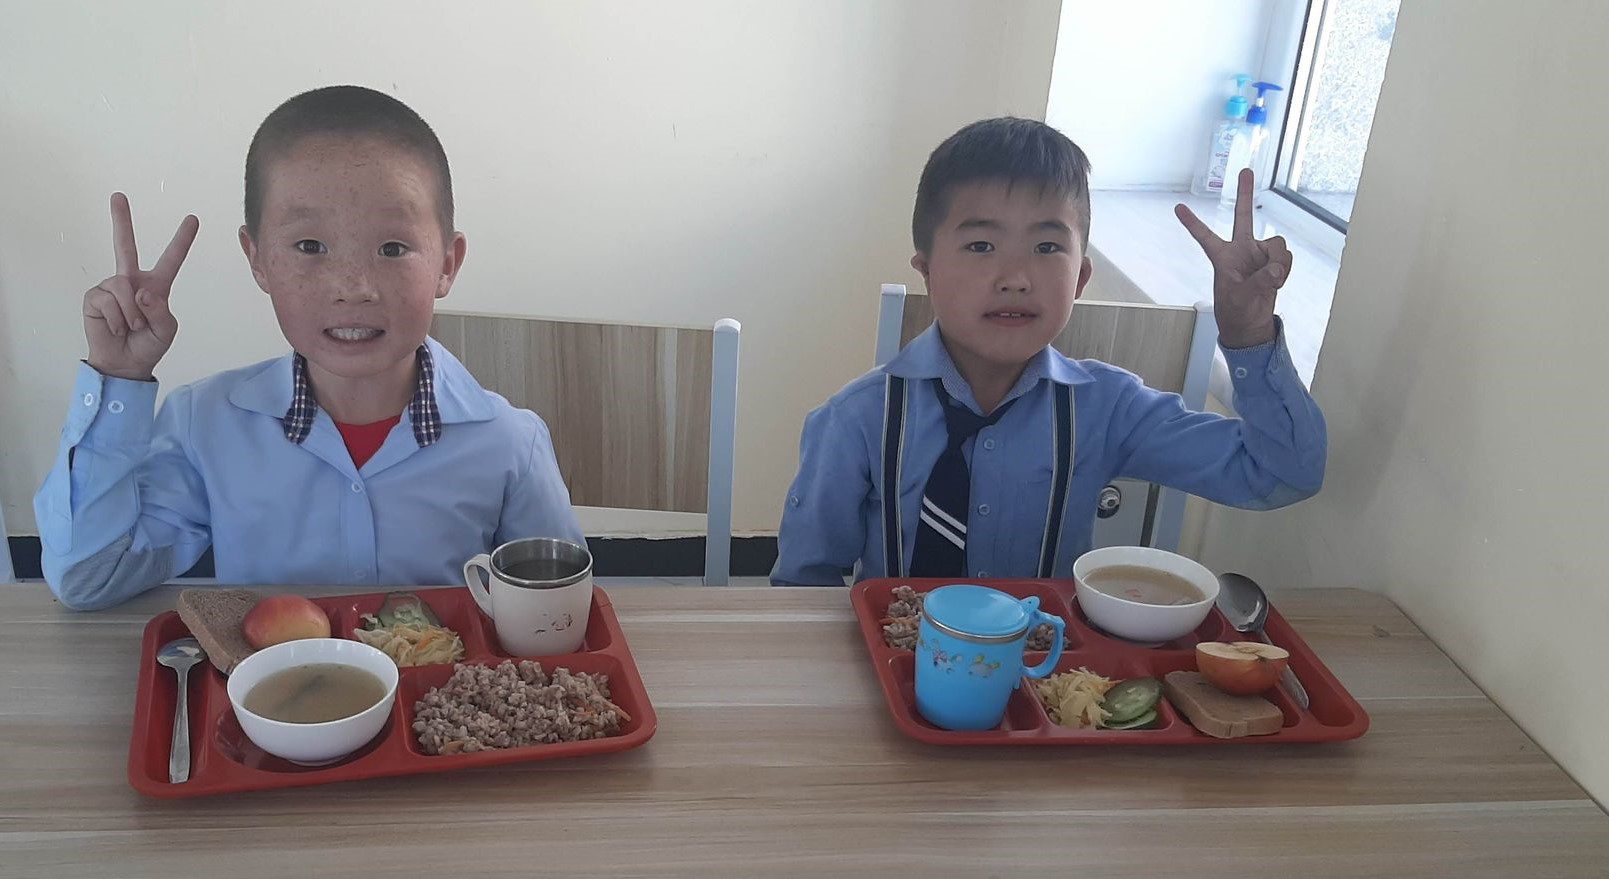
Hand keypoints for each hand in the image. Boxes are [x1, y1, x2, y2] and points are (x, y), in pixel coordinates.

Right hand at [82, 193, 198, 380]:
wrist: (126, 363)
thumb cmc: (149, 344)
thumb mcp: (165, 328)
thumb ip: (158, 309)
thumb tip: (139, 291)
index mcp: (157, 286)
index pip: (171, 259)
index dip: (182, 240)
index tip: (192, 219)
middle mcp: (132, 282)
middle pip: (126, 246)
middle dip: (121, 220)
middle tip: (118, 195)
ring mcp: (111, 287)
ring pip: (123, 286)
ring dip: (131, 313)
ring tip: (132, 326)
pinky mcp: (94, 297)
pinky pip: (108, 300)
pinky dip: (117, 318)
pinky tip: (117, 327)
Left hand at [1175, 168, 1290, 348]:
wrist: (1251, 324)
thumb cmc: (1236, 311)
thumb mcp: (1241, 298)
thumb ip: (1260, 280)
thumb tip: (1276, 267)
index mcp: (1222, 258)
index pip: (1204, 237)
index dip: (1192, 223)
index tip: (1178, 208)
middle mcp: (1241, 250)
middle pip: (1243, 217)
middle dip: (1245, 193)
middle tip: (1245, 170)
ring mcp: (1258, 254)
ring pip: (1277, 244)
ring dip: (1279, 263)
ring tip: (1271, 281)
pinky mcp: (1274, 261)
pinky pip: (1287, 257)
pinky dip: (1286, 270)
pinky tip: (1278, 282)